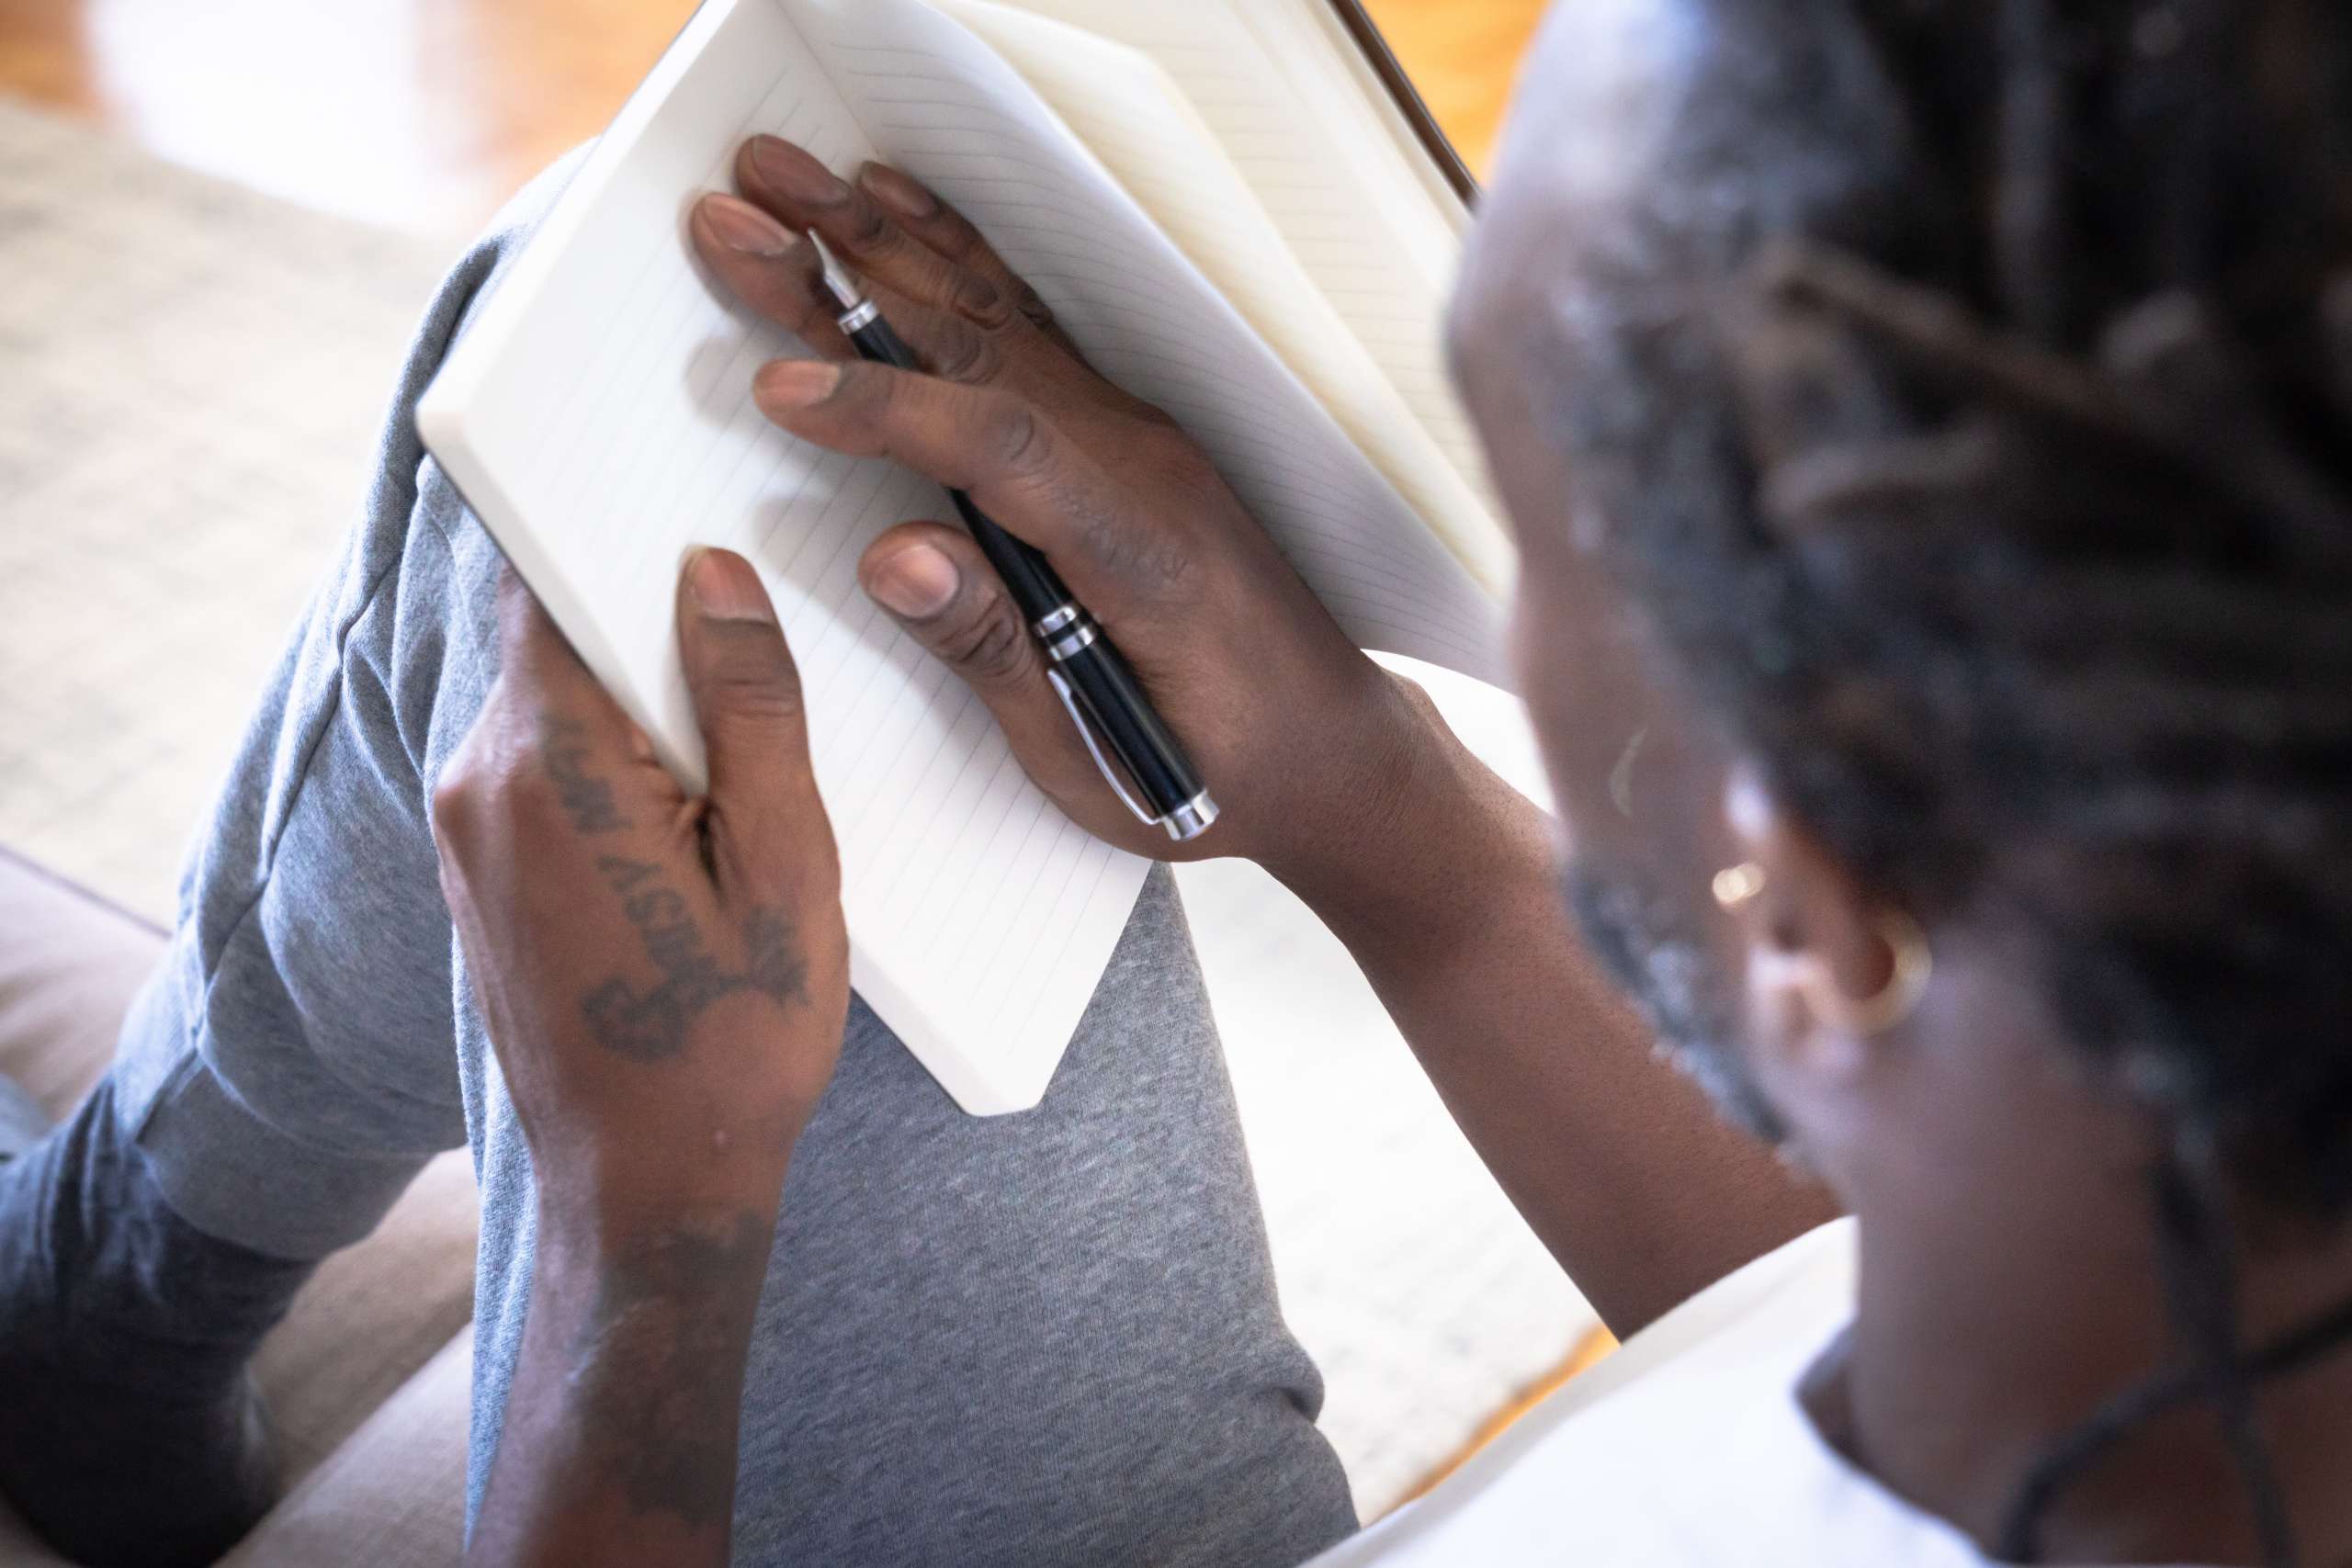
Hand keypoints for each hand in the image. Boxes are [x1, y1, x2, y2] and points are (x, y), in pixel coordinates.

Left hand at [432, 551, 849, 1228]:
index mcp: (552, 766)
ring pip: (559, 702)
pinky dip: (616, 769)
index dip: (626, 539)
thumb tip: (714, 577)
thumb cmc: (730, 1046)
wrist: (648, 1190)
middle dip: (658, 639)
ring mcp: (466, 831)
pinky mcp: (477, 870)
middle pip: (563, 637)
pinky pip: (547, 768)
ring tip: (737, 788)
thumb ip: (750, 706)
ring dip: (644, 714)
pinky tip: (693, 837)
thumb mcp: (785, 866)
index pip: (557, 580)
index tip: (693, 519)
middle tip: (762, 679)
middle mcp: (480, 782)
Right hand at [686, 137, 1449, 890]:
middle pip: (978, 346)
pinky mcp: (1127, 435)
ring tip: (786, 175)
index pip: (998, 445)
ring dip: (882, 240)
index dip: (885, 408)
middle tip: (737, 215)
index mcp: (1138, 550)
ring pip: (996, 316)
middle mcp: (1143, 466)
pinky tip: (898, 209)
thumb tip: (893, 554)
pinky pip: (1029, 327)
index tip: (778, 386)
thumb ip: (995, 653)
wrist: (1331, 749)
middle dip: (845, 274)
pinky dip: (956, 260)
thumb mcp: (1096, 760)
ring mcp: (1139, 437)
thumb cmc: (1214, 773)